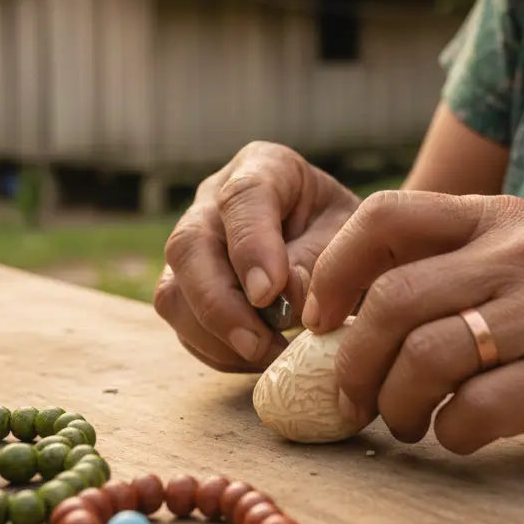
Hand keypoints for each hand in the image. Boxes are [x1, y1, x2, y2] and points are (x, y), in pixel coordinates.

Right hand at [155, 142, 359, 372]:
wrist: (337, 246)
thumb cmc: (346, 234)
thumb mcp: (350, 235)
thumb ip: (319, 259)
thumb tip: (282, 297)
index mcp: (264, 167)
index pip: (242, 197)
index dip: (250, 246)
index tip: (269, 294)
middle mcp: (214, 199)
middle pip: (189, 246)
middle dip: (219, 304)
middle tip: (259, 344)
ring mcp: (194, 243)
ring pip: (173, 290)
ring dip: (215, 334)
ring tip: (266, 355)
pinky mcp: (186, 285)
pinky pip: (182, 322)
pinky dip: (216, 349)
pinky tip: (256, 356)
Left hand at [303, 191, 523, 451]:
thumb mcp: (521, 252)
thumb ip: (447, 263)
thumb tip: (349, 308)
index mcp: (496, 216)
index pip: (385, 216)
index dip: (335, 269)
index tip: (319, 318)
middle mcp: (518, 254)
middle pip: (392, 300)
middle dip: (352, 359)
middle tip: (348, 394)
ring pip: (424, 357)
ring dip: (394, 404)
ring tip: (400, 422)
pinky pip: (473, 410)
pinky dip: (447, 433)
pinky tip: (455, 434)